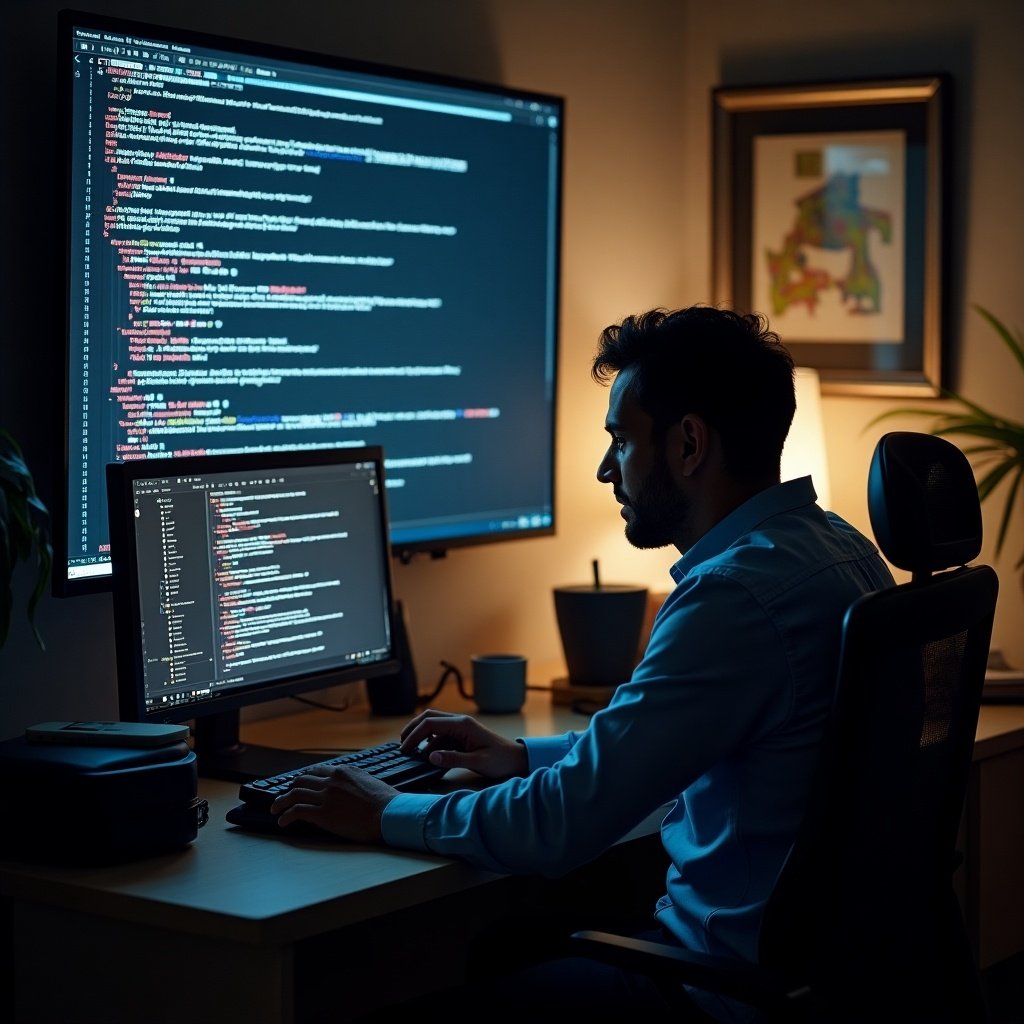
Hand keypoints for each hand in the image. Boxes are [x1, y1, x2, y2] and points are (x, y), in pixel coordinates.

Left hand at [270, 765, 397, 841]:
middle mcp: (331, 781)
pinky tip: (283, 822)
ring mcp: (326, 797)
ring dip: (281, 802)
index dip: (304, 778)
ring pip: (294, 794)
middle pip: (301, 780)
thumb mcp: (368, 780)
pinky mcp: (323, 814)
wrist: (389, 814)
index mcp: (342, 771)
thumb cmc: (385, 801)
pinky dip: (286, 816)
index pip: (316, 771)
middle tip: (284, 797)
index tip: (299, 784)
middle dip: (290, 788)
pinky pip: (297, 812)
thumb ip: (353, 779)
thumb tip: (347, 782)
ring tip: (275, 809)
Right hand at [399, 708, 528, 778]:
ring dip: (421, 736)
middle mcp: (459, 722)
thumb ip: (453, 759)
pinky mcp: (461, 735)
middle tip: (401, 745)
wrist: (517, 759)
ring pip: (433, 725)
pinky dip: (430, 743)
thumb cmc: (500, 760)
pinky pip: (440, 735)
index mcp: (462, 724)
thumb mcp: (477, 761)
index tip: (404, 749)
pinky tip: (427, 755)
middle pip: (428, 717)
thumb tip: (429, 756)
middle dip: (412, 729)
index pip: (430, 723)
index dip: (414, 735)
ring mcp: (460, 728)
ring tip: (411, 752)